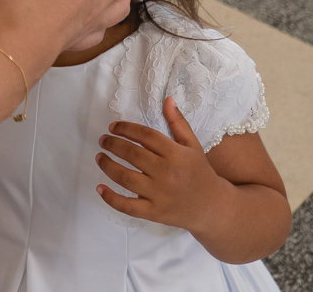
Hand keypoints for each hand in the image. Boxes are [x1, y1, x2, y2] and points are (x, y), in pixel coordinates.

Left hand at [95, 97, 224, 230]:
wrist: (213, 206)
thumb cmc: (200, 172)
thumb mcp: (192, 145)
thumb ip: (178, 122)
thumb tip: (167, 99)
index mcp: (176, 154)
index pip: (145, 135)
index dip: (126, 128)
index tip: (113, 127)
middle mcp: (166, 173)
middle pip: (132, 154)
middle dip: (112, 144)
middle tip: (103, 140)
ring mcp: (159, 194)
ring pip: (125, 178)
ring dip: (107, 166)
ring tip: (100, 157)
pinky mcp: (154, 212)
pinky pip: (127, 206)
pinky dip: (111, 198)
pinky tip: (99, 188)